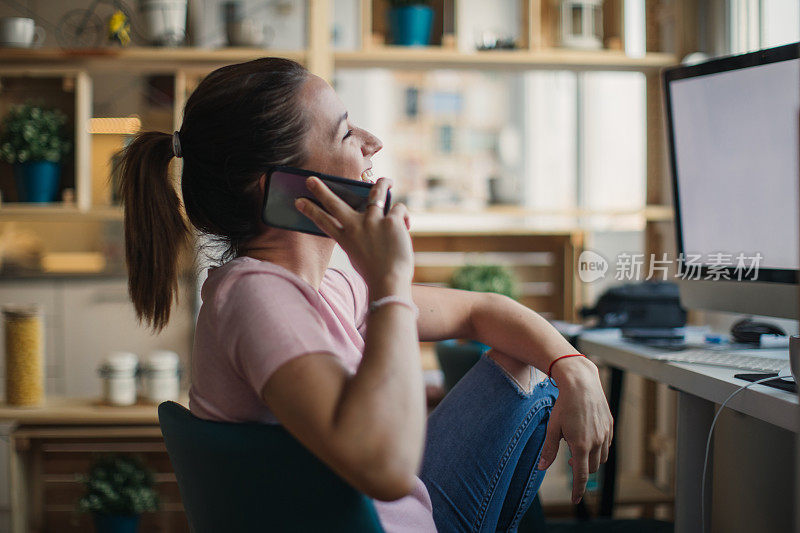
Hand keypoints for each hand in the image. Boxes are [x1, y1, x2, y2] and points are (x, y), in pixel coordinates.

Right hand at [295, 176, 413, 293]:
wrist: (389, 282)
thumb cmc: (376, 273)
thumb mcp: (358, 255)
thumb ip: (357, 238)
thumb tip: (367, 218)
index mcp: (346, 239)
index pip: (323, 222)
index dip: (310, 211)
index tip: (298, 201)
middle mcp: (356, 227)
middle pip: (335, 204)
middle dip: (321, 191)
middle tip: (311, 180)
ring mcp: (373, 221)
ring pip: (376, 192)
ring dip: (382, 183)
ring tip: (386, 181)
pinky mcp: (390, 221)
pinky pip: (398, 208)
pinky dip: (402, 216)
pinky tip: (405, 226)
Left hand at [537, 356, 612, 503]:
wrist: (581, 383)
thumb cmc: (564, 405)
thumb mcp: (552, 428)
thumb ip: (549, 450)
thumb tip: (542, 467)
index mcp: (581, 445)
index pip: (581, 475)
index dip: (578, 490)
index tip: (575, 500)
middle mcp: (597, 442)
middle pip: (592, 468)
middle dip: (582, 471)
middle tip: (569, 462)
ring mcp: (606, 434)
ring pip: (602, 457)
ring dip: (591, 460)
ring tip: (578, 449)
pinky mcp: (610, 425)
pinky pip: (607, 445)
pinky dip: (599, 449)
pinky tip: (589, 440)